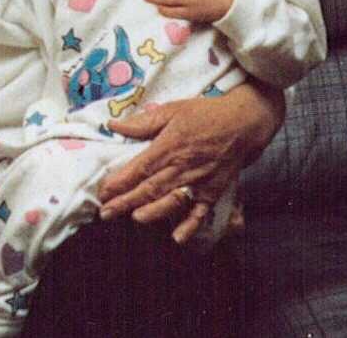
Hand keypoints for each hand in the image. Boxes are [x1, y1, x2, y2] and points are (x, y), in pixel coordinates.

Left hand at [97, 83, 282, 243]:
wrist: (243, 122)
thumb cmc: (204, 114)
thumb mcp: (171, 110)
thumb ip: (142, 122)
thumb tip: (113, 126)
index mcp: (169, 146)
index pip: (139, 168)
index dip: (120, 182)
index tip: (103, 191)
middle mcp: (182, 167)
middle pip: (150, 188)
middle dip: (126, 202)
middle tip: (106, 213)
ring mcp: (199, 181)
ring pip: (172, 201)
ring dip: (153, 212)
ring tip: (135, 219)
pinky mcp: (214, 190)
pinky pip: (200, 211)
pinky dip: (190, 225)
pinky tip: (177, 237)